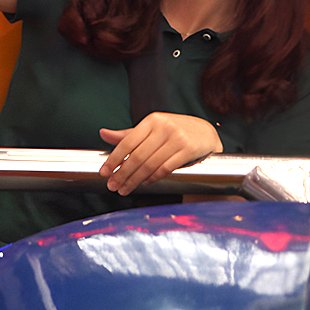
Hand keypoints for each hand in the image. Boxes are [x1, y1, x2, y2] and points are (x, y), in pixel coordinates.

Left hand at [98, 113, 221, 195]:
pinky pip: (165, 168)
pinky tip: (145, 183)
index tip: (104, 172)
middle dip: (122, 174)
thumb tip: (103, 133)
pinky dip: (153, 178)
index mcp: (152, 120)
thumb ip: (128, 134)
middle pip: (138, 156)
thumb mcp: (152, 128)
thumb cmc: (176, 131)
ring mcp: (177, 138)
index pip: (127, 142)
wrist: (206, 133)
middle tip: (112, 186)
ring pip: (150, 165)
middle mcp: (164, 127)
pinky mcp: (188, 150)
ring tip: (125, 188)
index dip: (113, 159)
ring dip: (135, 180)